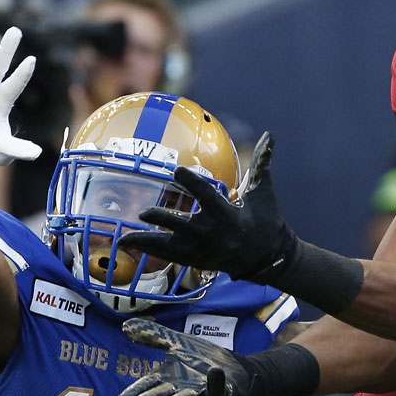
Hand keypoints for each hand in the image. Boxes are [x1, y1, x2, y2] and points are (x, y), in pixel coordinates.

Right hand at [117, 318, 252, 395]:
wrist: (233, 367)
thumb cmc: (201, 360)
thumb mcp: (176, 343)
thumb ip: (153, 336)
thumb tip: (125, 326)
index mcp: (170, 378)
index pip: (150, 385)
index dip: (137, 391)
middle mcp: (182, 389)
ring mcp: (202, 393)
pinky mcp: (221, 393)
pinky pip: (217, 391)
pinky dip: (216, 382)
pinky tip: (214, 371)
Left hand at [119, 132, 296, 280]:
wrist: (269, 258)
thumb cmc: (267, 221)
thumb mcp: (263, 192)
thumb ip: (262, 163)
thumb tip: (268, 136)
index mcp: (227, 215)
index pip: (206, 195)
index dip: (191, 181)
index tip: (176, 169)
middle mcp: (212, 233)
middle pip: (182, 225)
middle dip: (162, 219)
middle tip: (143, 212)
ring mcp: (202, 249)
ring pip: (170, 246)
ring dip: (148, 241)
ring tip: (125, 236)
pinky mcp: (197, 260)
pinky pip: (169, 256)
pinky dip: (149, 250)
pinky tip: (130, 244)